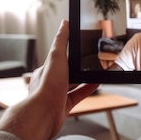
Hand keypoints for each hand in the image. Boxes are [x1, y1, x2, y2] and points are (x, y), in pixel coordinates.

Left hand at [0, 20, 98, 139]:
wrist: (44, 115)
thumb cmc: (47, 87)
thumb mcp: (56, 57)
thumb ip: (61, 41)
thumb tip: (65, 24)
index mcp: (45, 69)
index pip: (58, 57)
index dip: (68, 51)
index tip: (80, 46)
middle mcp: (50, 82)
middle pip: (66, 71)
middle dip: (77, 66)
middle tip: (91, 60)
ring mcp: (57, 95)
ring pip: (73, 84)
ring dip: (84, 78)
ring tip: (97, 71)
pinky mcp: (63, 106)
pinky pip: (78, 96)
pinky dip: (88, 89)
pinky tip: (97, 84)